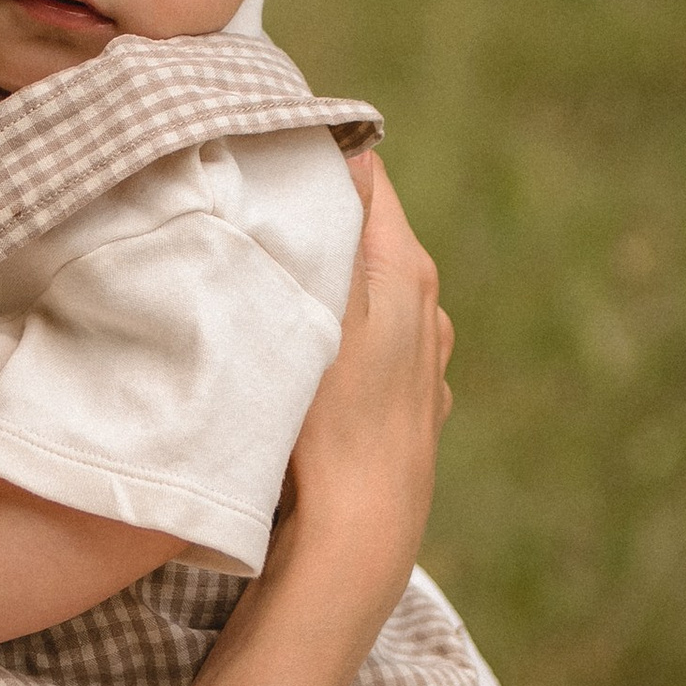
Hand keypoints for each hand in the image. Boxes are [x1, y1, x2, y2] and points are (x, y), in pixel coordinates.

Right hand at [267, 158, 452, 626]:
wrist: (358, 531)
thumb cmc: (326, 424)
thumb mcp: (318, 315)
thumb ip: (334, 235)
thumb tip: (345, 157)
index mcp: (406, 270)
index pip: (368, 177)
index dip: (320, 158)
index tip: (267, 154)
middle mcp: (428, 305)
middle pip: (371, 231)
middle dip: (322, 216)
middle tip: (257, 208)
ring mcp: (428, 356)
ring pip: (374, 287)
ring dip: (334, 277)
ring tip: (277, 279)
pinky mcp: (418, 398)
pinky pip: (378, 339)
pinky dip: (347, 328)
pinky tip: (312, 350)